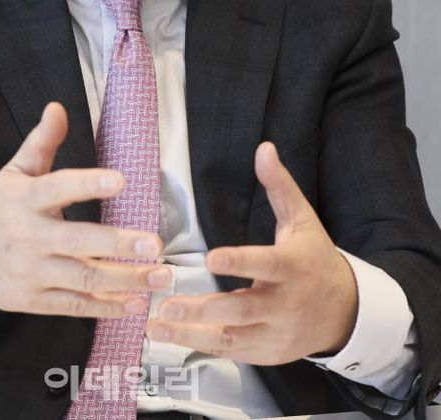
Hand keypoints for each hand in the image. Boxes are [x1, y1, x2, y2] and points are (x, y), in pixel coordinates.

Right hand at [0, 102, 170, 322]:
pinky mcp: (34, 301)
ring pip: (83, 277)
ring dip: (125, 280)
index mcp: (24, 200)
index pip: (58, 188)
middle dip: (118, 244)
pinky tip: (137, 304)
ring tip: (160, 274)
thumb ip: (41, 142)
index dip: (89, 184)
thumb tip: (58, 107)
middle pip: (77, 241)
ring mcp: (31, 272)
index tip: (122, 180)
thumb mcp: (13, 172)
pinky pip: (75, 305)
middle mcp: (27, 237)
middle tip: (154, 242)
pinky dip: (107, 306)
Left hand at [146, 141, 357, 363]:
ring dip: (191, 334)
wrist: (345, 311)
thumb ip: (279, 185)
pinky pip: (233, 353)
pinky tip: (174, 339)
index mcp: (292, 267)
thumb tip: (264, 148)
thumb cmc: (314, 258)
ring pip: (232, 337)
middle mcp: (285, 304)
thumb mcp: (302, 219)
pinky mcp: (269, 353)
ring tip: (157, 326)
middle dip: (202, 309)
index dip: (239, 262)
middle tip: (167, 305)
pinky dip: (203, 347)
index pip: (264, 264)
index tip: (209, 258)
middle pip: (242, 309)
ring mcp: (277, 333)